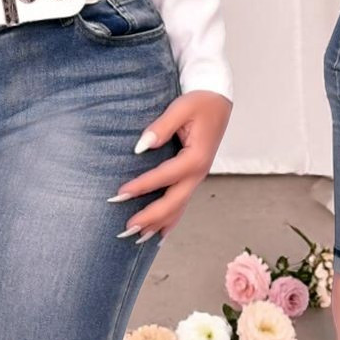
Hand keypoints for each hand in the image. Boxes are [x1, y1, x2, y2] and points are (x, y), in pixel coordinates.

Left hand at [111, 90, 232, 243]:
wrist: (219, 100)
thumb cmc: (201, 101)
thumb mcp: (181, 108)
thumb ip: (161, 127)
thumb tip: (141, 146)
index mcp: (197, 157)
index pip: (166, 176)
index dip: (142, 186)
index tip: (120, 194)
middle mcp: (199, 172)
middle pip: (174, 202)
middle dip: (150, 217)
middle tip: (126, 227)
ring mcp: (197, 176)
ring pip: (178, 207)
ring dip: (158, 223)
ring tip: (137, 239)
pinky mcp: (193, 176)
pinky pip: (181, 202)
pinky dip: (170, 219)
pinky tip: (159, 232)